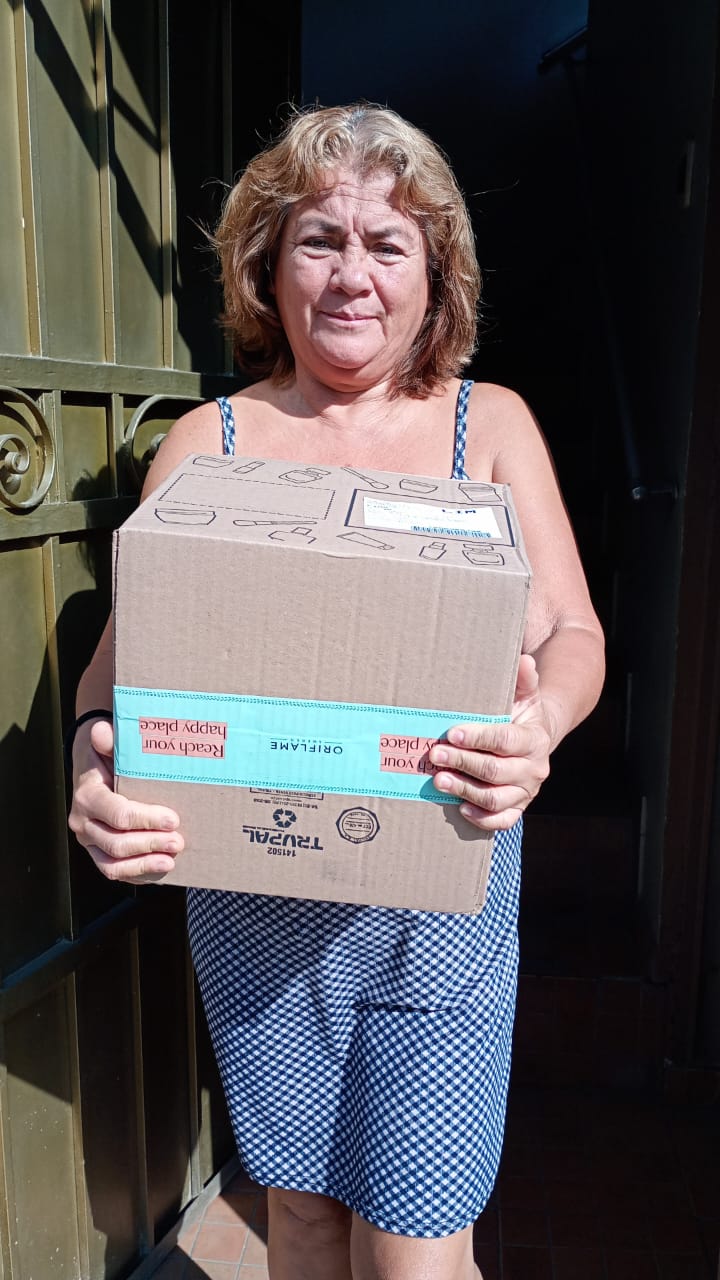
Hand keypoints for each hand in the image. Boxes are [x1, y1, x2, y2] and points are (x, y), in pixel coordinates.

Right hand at [68, 717, 183, 881]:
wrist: (93, 767)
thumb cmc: (107, 754)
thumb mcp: (108, 743)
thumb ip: (109, 740)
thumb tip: (102, 731)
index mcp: (87, 796)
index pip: (118, 815)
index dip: (147, 820)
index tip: (173, 819)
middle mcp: (82, 822)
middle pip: (117, 843)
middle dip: (151, 844)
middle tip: (179, 841)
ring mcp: (89, 841)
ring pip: (112, 864)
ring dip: (144, 864)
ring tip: (171, 859)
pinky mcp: (97, 853)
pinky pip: (114, 871)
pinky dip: (137, 873)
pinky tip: (160, 869)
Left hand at [428, 655, 552, 829]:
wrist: (539, 737)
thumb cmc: (521, 714)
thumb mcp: (524, 694)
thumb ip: (523, 679)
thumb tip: (524, 660)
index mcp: (533, 739)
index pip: (505, 740)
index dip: (478, 738)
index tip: (452, 733)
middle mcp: (533, 768)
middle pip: (496, 770)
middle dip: (463, 763)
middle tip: (435, 755)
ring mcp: (526, 791)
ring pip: (495, 797)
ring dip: (465, 789)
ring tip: (438, 780)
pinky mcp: (518, 807)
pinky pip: (503, 820)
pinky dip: (482, 818)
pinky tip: (460, 808)